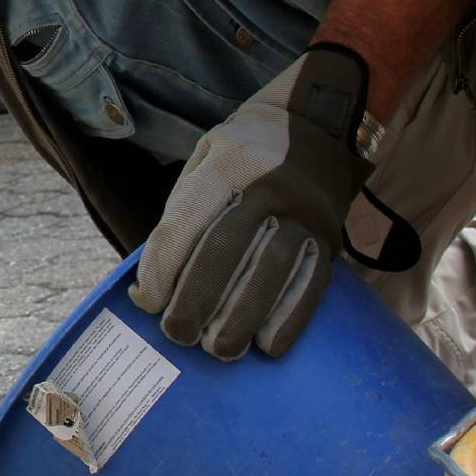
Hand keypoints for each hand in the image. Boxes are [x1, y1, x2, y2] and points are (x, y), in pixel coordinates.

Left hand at [129, 44, 374, 360]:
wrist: (319, 127)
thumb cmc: (244, 154)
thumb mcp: (205, 160)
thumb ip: (182, 213)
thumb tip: (152, 284)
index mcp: (227, 165)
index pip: (187, 224)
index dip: (161, 270)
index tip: (147, 302)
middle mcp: (268, 187)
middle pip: (226, 251)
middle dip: (197, 300)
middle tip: (178, 335)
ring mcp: (303, 213)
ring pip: (271, 271)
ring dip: (241, 318)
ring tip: (219, 348)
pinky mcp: (329, 237)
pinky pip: (312, 284)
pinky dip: (290, 319)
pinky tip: (269, 346)